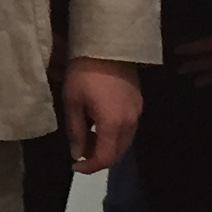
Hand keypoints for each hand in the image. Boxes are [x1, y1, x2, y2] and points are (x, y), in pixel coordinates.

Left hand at [62, 57, 142, 172]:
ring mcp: (137, 111)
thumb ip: (75, 132)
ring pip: (125, 140)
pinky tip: (100, 123)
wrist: (107, 43)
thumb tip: (77, 153)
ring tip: (88, 136)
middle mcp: (130, 122)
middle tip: (80, 151)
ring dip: (107, 145)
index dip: (90, 167)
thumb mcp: (73, 102)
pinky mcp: (138, 101)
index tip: (75, 166)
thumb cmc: (84, 73)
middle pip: (118, 152)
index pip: (106, 158)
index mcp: (113, 124)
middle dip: (99, 157)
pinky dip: (115, 133)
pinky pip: (128, 127)